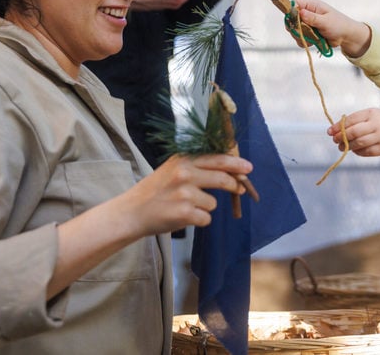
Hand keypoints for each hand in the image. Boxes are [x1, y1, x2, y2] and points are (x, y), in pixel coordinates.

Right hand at [128, 153, 252, 234]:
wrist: (132, 212)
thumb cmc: (154, 191)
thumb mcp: (172, 169)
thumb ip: (196, 167)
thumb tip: (228, 170)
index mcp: (183, 160)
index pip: (216, 158)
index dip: (236, 163)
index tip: (248, 168)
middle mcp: (185, 174)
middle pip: (222, 178)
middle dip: (234, 184)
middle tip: (240, 188)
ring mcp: (185, 194)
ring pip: (213, 202)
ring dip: (205, 207)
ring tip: (185, 206)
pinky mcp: (185, 213)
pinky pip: (206, 218)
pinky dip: (199, 220)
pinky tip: (183, 217)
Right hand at [293, 0, 370, 56]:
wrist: (347, 37)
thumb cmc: (340, 25)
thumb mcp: (326, 21)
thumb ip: (313, 18)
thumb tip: (300, 12)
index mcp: (312, 5)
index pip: (295, 3)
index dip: (290, 10)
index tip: (292, 20)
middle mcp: (308, 13)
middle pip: (292, 18)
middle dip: (295, 27)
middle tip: (301, 32)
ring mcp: (308, 24)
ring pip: (295, 29)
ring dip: (300, 35)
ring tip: (310, 38)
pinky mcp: (308, 33)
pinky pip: (300, 37)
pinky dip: (303, 41)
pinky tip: (311, 42)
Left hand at [327, 108, 379, 158]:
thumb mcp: (373, 116)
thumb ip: (357, 121)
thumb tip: (335, 130)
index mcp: (372, 113)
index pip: (351, 119)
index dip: (338, 126)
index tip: (330, 132)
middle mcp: (378, 123)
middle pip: (353, 132)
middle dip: (341, 137)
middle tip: (335, 141)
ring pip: (359, 143)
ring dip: (347, 146)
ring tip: (342, 147)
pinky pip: (366, 152)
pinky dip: (358, 152)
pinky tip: (354, 150)